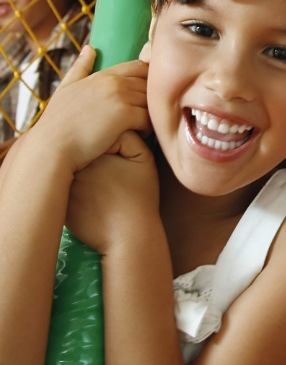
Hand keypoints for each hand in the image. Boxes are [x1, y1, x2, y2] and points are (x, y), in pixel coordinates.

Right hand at [30, 47, 150, 173]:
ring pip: (151, 100)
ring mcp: (120, 97)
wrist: (51, 146)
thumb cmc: (57, 122)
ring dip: (152, 112)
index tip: (145, 95)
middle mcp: (114, 82)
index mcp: (103, 75)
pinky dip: (149, 127)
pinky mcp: (125, 116)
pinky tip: (142, 133)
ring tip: (145, 123)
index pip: (139, 67)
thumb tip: (89, 48)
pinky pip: (149, 117)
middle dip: (151, 97)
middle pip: (149, 84)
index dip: (147, 80)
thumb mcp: (66, 89)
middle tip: (148, 111)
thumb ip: (80, 68)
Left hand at [66, 131, 159, 254]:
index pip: (99, 135)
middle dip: (97, 157)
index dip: (115, 145)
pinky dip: (79, 189)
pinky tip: (95, 199)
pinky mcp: (62, 200)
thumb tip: (114, 130)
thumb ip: (129, 137)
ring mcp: (66, 183)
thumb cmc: (140, 197)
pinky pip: (67, 186)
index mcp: (96, 152)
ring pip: (74, 168)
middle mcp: (76, 165)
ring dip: (85, 171)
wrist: (128, 233)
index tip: (123, 162)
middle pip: (84, 150)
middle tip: (115, 176)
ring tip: (106, 188)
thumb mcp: (143, 160)